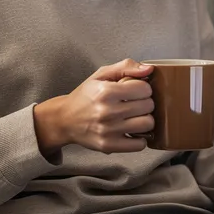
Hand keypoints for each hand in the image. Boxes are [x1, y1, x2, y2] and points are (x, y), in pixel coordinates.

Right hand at [34, 59, 155, 155]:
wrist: (64, 120)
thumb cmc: (85, 96)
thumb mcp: (101, 75)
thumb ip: (126, 67)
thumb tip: (149, 69)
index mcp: (106, 91)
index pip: (144, 88)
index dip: (143, 88)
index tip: (136, 90)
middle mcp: (107, 111)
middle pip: (148, 106)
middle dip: (145, 102)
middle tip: (135, 103)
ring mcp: (108, 130)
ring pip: (147, 124)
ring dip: (145, 119)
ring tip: (135, 117)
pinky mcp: (109, 145)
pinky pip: (139, 144)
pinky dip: (140, 139)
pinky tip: (131, 131)